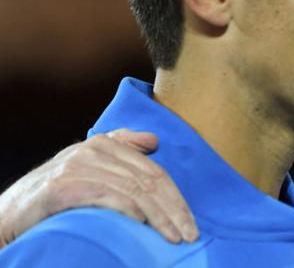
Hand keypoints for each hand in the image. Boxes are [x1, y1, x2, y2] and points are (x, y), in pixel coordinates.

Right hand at [0, 130, 197, 246]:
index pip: (153, 170)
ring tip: (174, 237)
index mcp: (104, 143)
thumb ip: (120, 148)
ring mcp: (78, 165)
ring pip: (134, 190)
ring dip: (159, 217)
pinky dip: (130, 210)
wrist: (8, 212)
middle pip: (148, 179)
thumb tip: (153, 140)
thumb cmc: (54, 194)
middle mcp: (93, 149)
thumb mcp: (87, 166)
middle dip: (174, 209)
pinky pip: (108, 196)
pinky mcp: (64, 186)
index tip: (190, 220)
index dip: (176, 196)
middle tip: (190, 234)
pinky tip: (143, 224)